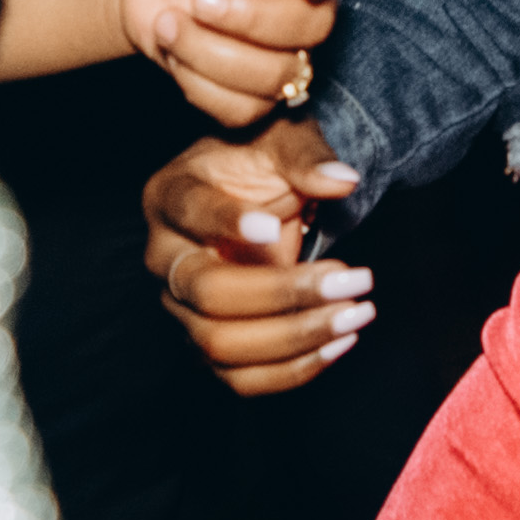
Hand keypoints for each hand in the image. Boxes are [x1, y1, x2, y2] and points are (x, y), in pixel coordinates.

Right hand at [145, 119, 370, 393]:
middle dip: (282, 293)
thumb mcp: (283, 142)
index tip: (275, 228)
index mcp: (170, 195)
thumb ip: (307, 158)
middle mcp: (164, 257)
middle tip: (349, 278)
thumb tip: (341, 180)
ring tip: (354, 314)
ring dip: (293, 337)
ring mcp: (182, 307)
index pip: (190, 212)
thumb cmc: (262, 163)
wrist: (262, 194)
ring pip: (219, 343)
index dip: (227, 223)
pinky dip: (291, 369)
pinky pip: (239, 377)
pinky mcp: (207, 344)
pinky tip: (338, 343)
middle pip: (207, 292)